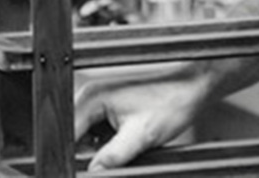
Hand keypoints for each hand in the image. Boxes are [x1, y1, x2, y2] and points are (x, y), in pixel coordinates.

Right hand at [74, 64, 204, 169]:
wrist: (192, 88)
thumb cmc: (171, 102)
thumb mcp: (140, 136)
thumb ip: (110, 159)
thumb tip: (92, 173)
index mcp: (93, 96)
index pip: (66, 135)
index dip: (71, 159)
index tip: (85, 168)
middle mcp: (93, 95)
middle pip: (74, 138)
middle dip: (88, 154)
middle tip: (117, 154)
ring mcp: (102, 100)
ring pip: (86, 139)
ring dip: (99, 150)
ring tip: (126, 146)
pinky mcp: (111, 107)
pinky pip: (99, 134)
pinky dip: (108, 144)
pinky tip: (126, 143)